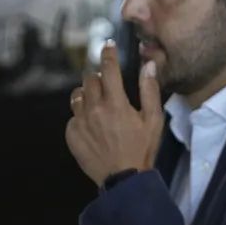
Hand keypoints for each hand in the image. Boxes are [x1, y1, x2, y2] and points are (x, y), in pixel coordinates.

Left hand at [66, 40, 163, 185]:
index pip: (109, 69)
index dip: (108, 54)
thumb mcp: (154, 120)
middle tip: (108, 84)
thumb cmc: (142, 148)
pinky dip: (81, 114)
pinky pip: (73, 116)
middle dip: (98, 76)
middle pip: (89, 79)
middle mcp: (94, 109)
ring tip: (98, 102)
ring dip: (87, 93)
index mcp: (116, 103)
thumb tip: (149, 65)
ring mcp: (80, 122)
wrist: (124, 179)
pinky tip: (93, 124)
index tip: (108, 44)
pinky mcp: (72, 135)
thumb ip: (150, 90)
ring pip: (77, 95)